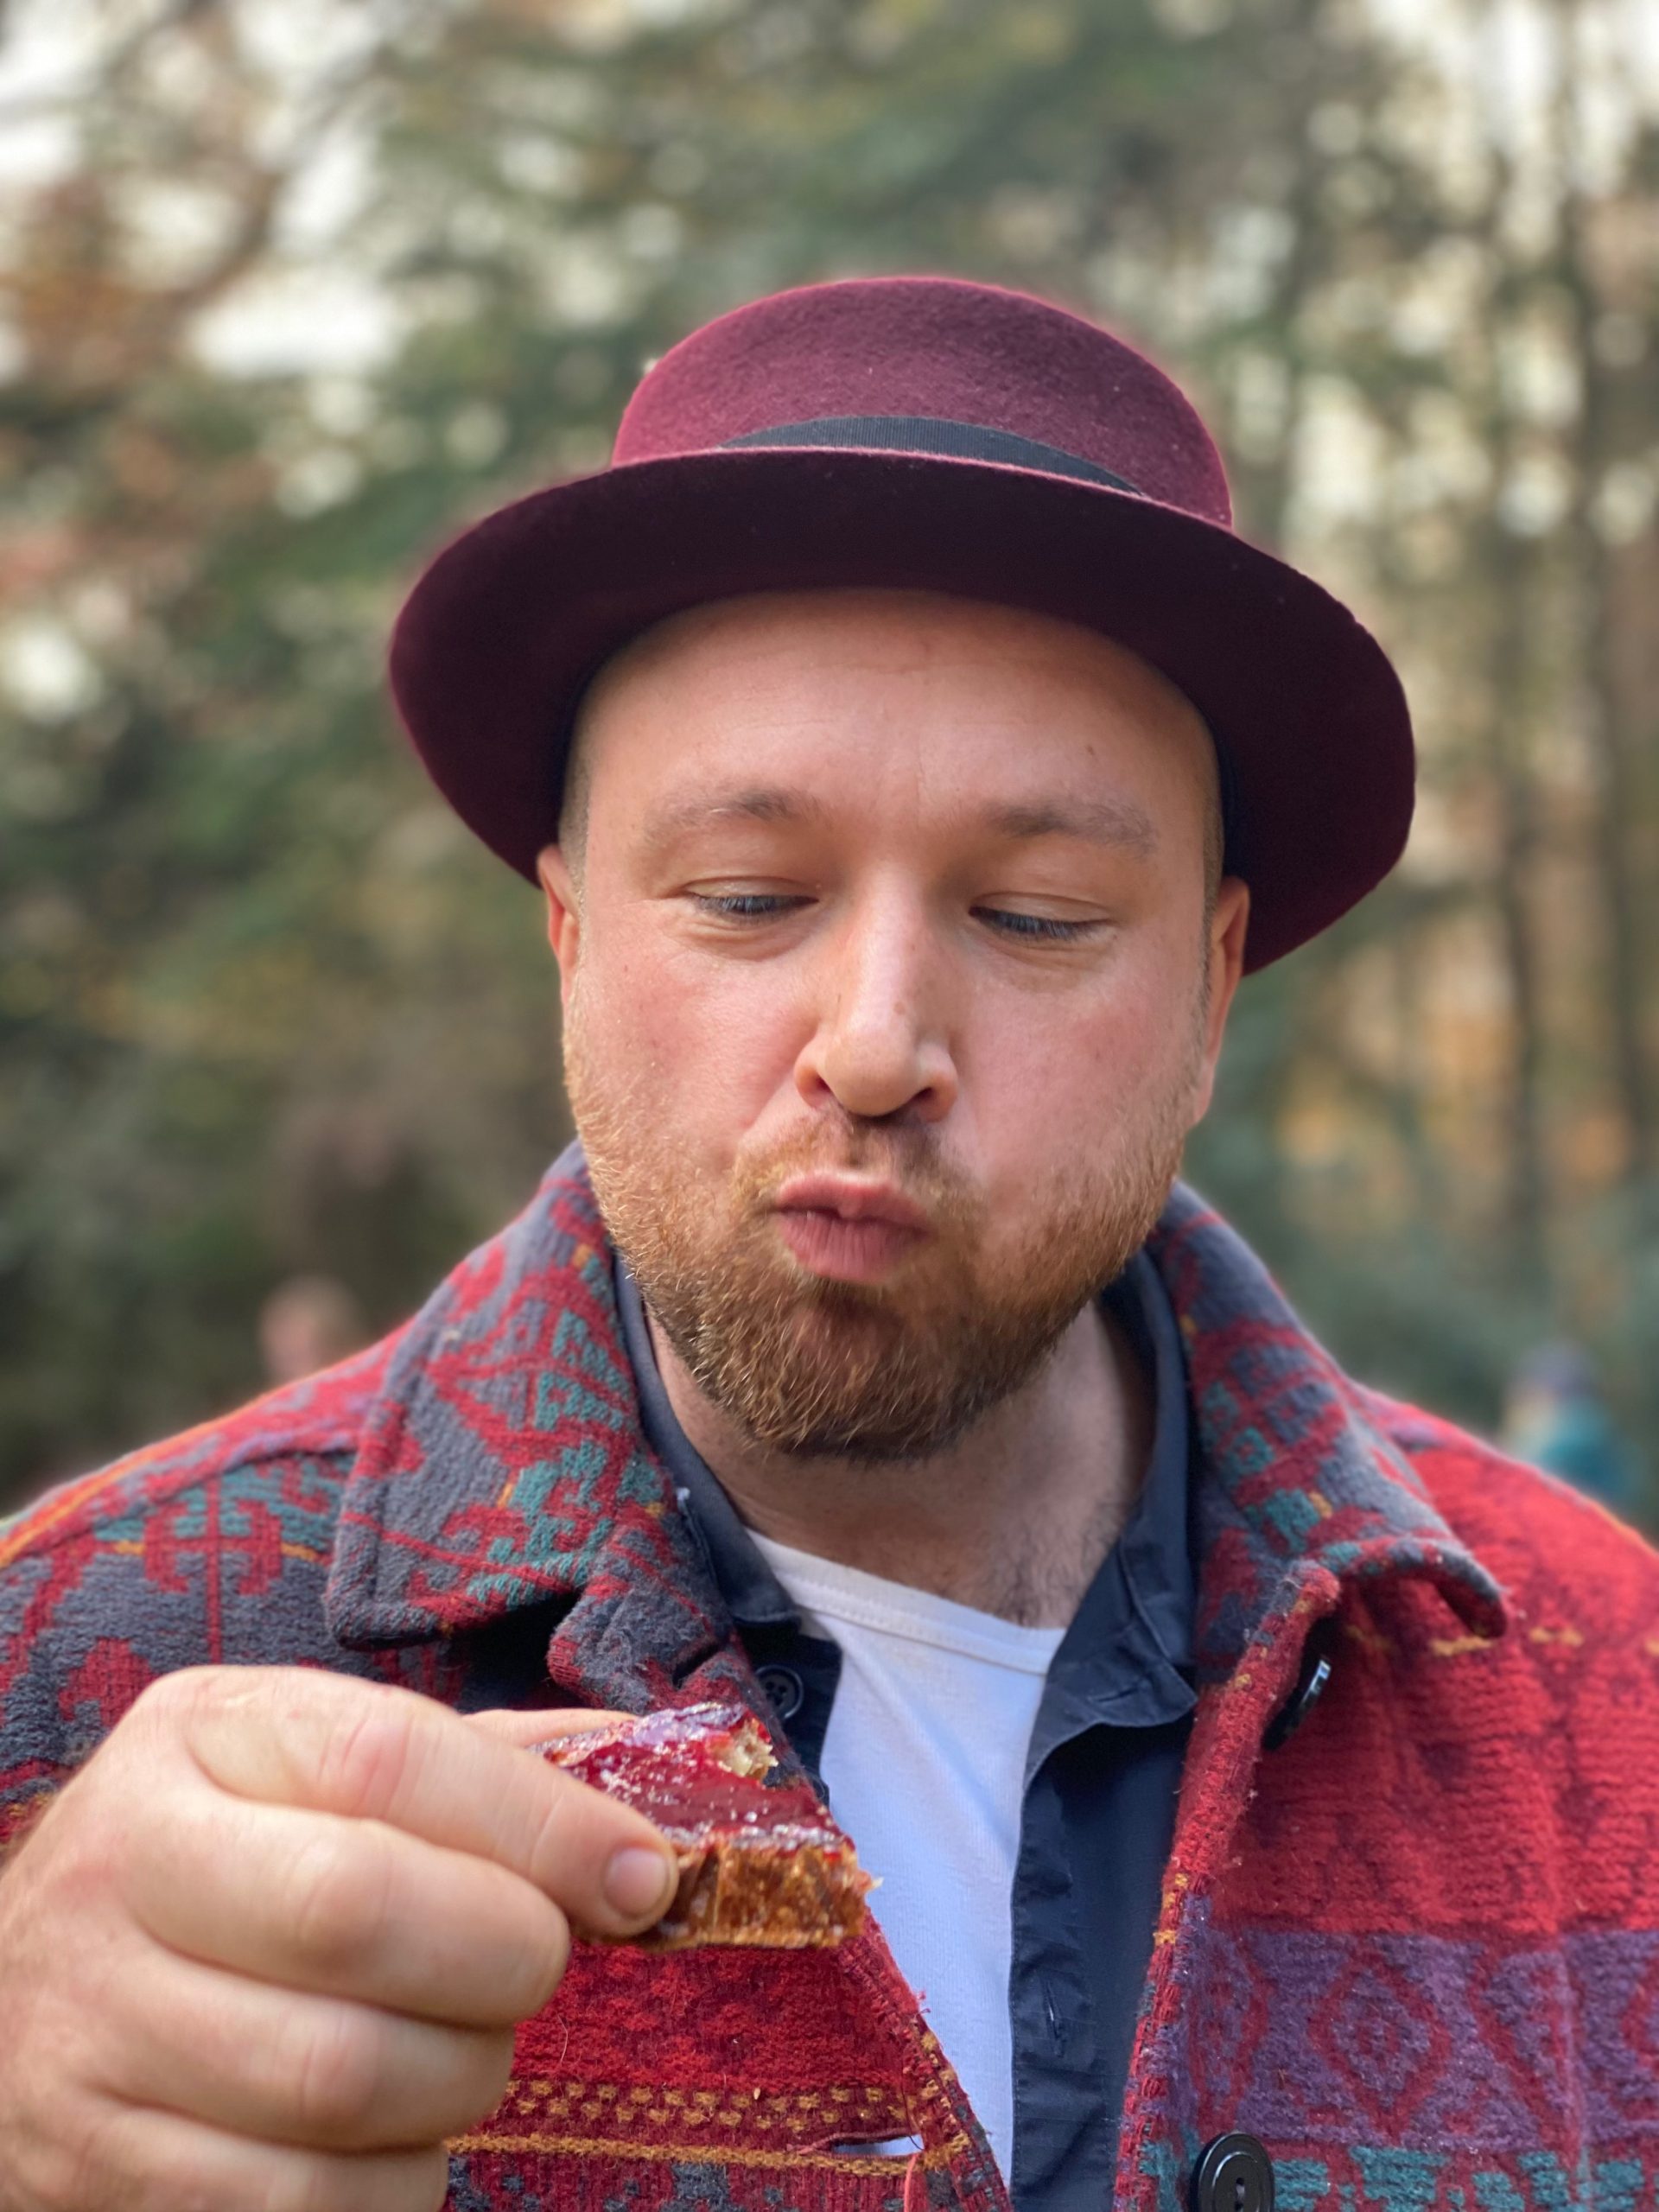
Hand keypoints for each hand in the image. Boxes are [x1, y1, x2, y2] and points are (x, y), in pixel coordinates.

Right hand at [0, 1667, 674, 2210]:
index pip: (387, 1756)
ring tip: (465, 2054)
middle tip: (536, 1970)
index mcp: (200, 1734)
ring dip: (458, 2082)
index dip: (539, 1821)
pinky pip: (294, 2207)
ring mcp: (90, 2024)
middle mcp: (123, 1862)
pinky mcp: (91, 2170)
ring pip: (335, 2078)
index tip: (640, 1877)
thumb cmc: (229, 1865)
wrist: (19, 1998)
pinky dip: (392, 2189)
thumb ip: (473, 1768)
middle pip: (357, 1912)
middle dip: (502, 1955)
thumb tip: (645, 1800)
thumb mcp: (312, 1769)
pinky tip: (395, 2142)